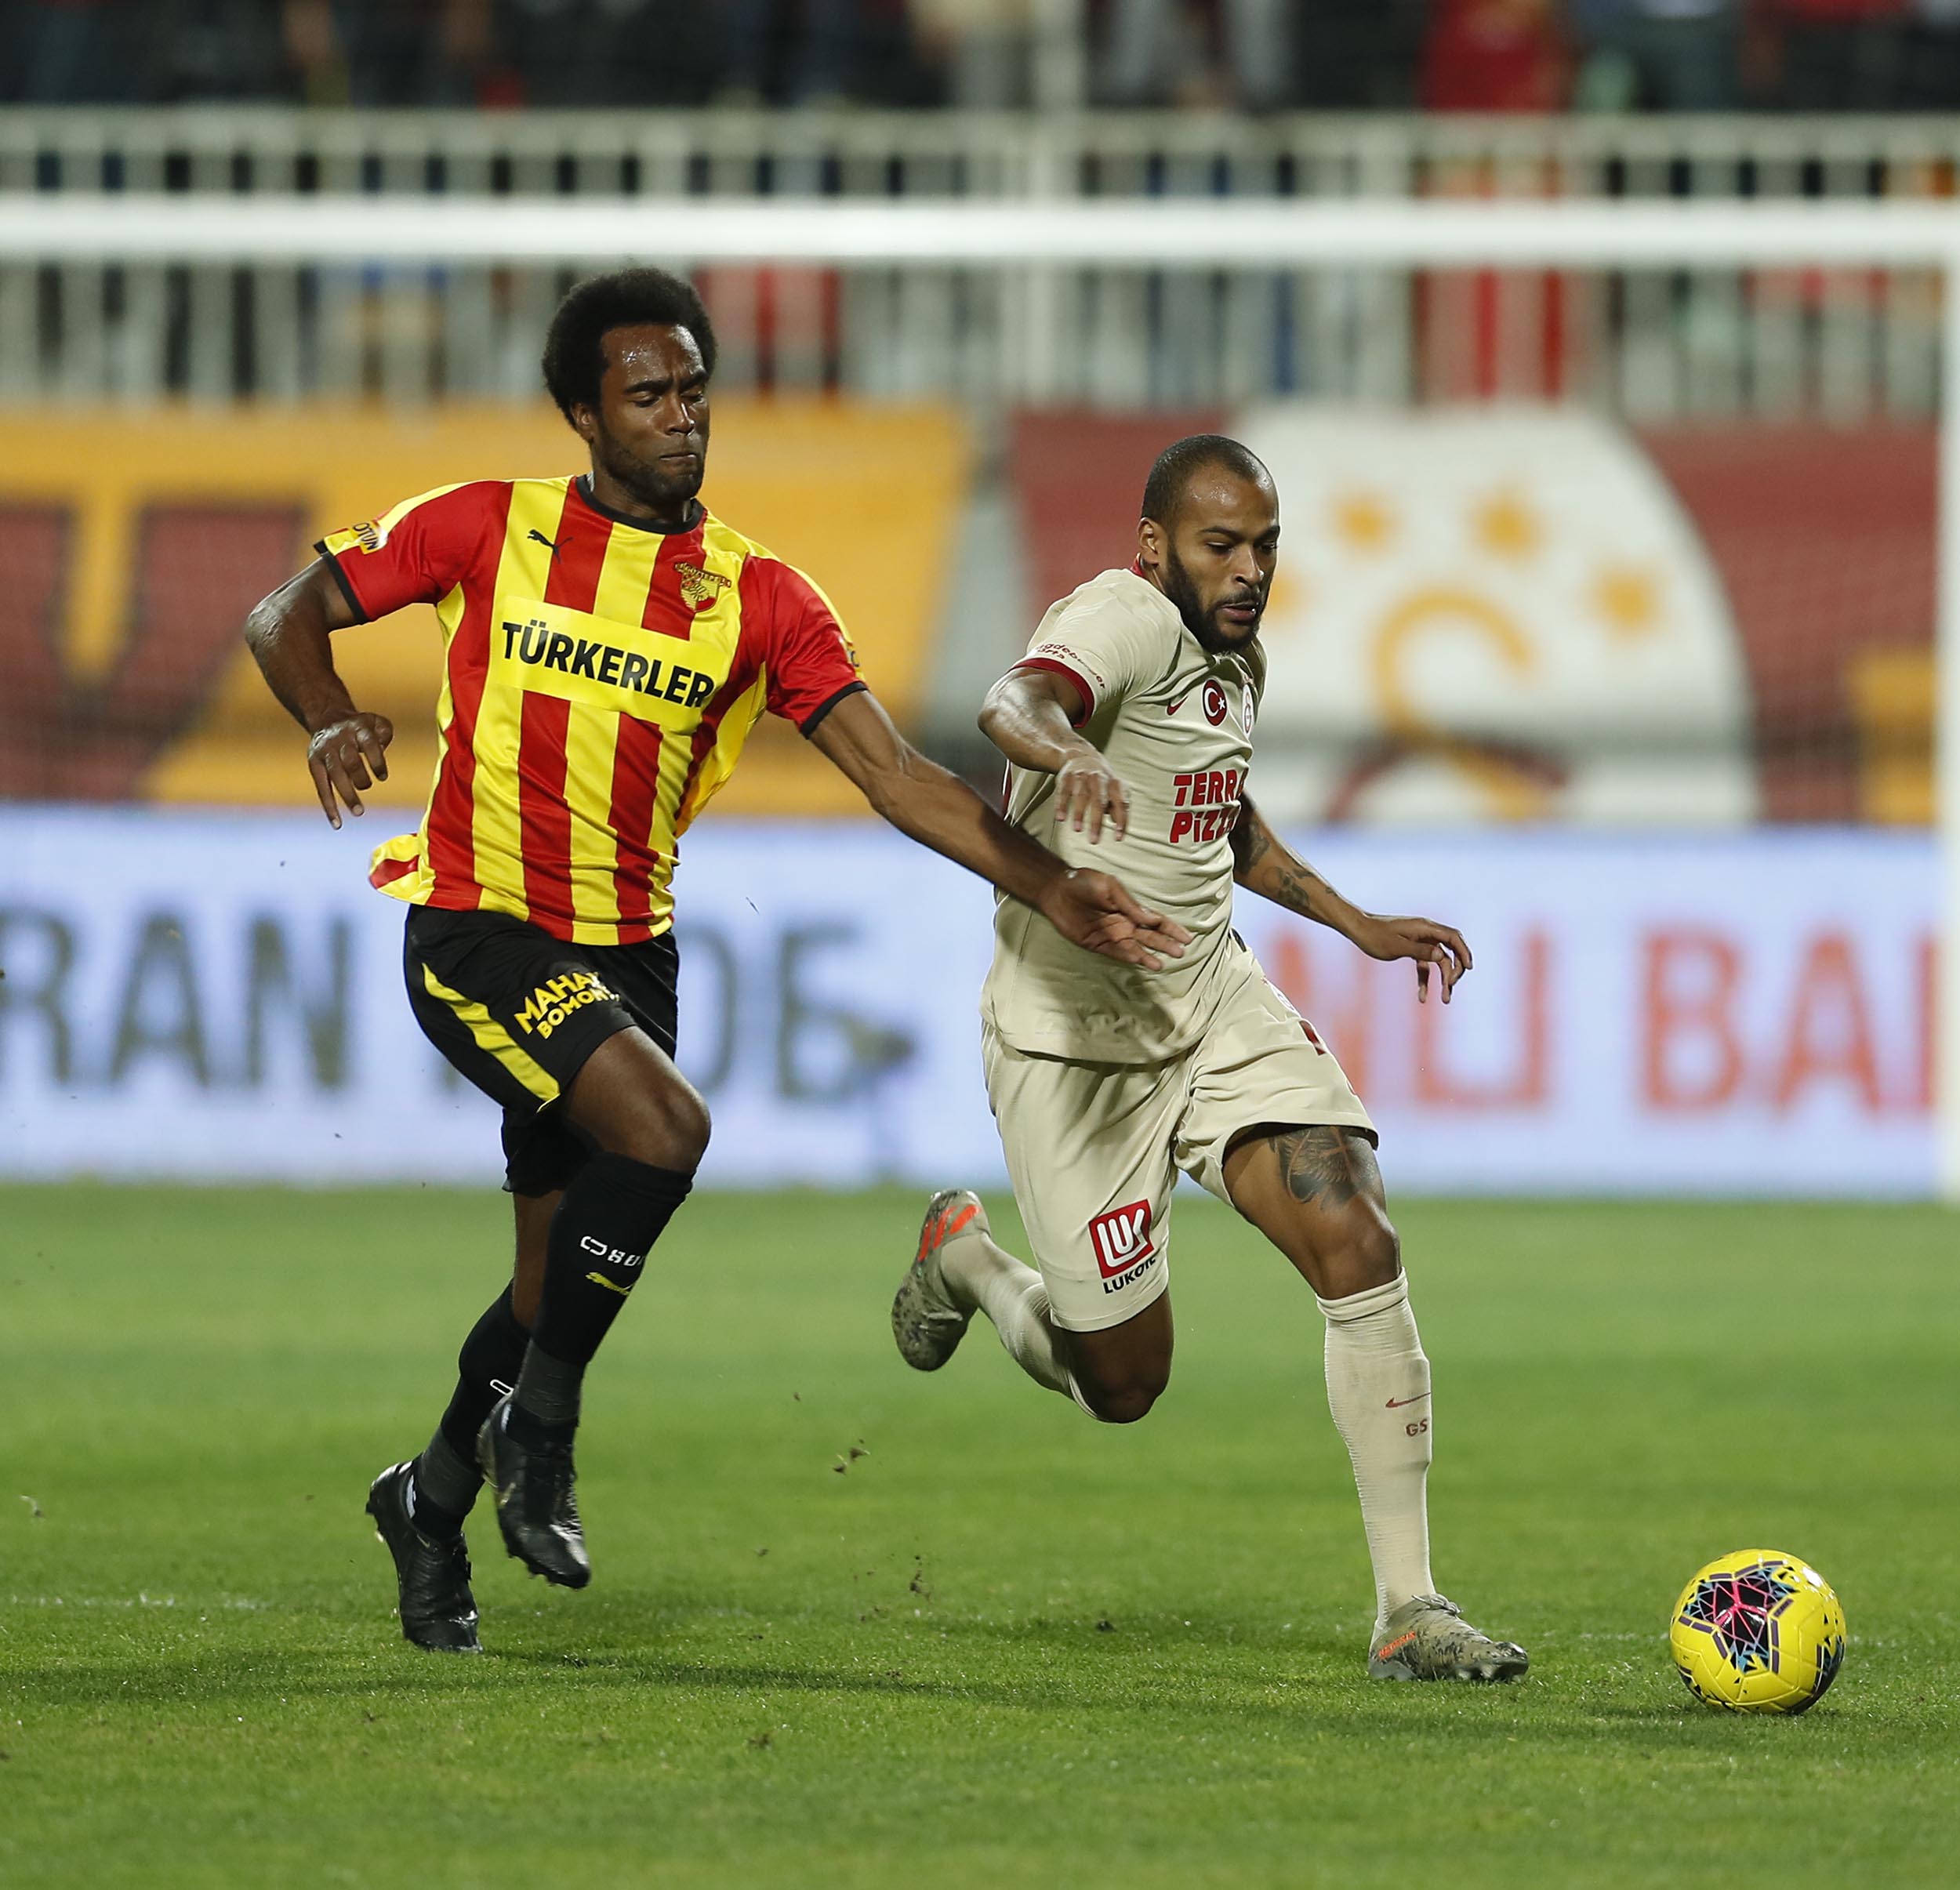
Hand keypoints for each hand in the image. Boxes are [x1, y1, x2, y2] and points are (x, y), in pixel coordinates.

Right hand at [307, 712, 392, 828]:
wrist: (328, 719)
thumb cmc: (361, 728)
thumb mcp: (376, 722)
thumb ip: (385, 732)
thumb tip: (382, 749)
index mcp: (357, 728)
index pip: (369, 744)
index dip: (376, 761)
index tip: (383, 777)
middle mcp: (339, 739)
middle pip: (349, 760)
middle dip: (359, 776)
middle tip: (367, 787)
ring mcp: (325, 751)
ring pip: (335, 775)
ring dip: (346, 794)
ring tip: (359, 812)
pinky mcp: (314, 763)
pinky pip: (321, 787)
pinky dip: (329, 806)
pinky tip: (337, 823)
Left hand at [1039, 868, 1192, 970]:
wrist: (1057, 890)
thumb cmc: (1083, 882)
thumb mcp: (1110, 888)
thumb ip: (1131, 905)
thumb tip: (1153, 918)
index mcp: (1129, 909)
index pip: (1155, 921)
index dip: (1170, 929)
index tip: (1187, 937)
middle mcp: (1123, 924)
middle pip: (1149, 937)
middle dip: (1165, 944)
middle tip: (1180, 953)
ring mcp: (1111, 935)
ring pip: (1135, 948)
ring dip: (1148, 955)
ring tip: (1162, 963)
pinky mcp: (1097, 944)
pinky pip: (1116, 952)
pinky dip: (1129, 956)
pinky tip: (1141, 960)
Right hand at [1053, 750, 1130, 843]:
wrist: (1082, 756)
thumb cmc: (1102, 781)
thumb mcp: (1114, 791)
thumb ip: (1118, 808)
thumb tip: (1119, 826)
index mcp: (1114, 784)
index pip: (1121, 803)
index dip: (1121, 821)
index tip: (1118, 838)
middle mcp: (1099, 779)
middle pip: (1099, 801)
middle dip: (1096, 822)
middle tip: (1094, 841)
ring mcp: (1082, 776)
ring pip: (1081, 795)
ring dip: (1079, 813)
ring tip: (1077, 830)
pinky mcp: (1067, 777)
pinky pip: (1063, 791)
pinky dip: (1062, 805)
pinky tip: (1061, 818)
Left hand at [1350, 913, 1472, 1003]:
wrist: (1358, 930)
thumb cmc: (1375, 937)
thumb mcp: (1397, 946)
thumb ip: (1420, 951)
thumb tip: (1442, 957)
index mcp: (1426, 927)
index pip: (1453, 938)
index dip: (1464, 952)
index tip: (1469, 968)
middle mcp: (1426, 932)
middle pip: (1450, 951)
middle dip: (1454, 970)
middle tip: (1450, 987)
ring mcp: (1420, 941)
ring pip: (1439, 961)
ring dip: (1442, 979)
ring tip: (1444, 999)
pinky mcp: (1412, 949)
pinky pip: (1424, 965)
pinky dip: (1425, 980)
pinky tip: (1422, 997)